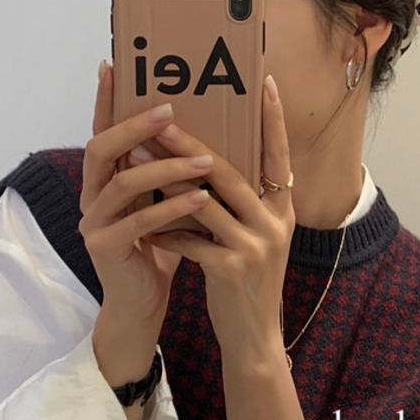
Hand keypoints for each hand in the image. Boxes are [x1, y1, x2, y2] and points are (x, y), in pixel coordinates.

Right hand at [80, 61, 216, 319]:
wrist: (140, 304)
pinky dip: (172, 207)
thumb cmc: (157, 249)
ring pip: (124, 183)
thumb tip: (198, 130)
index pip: (102, 130)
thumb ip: (164, 172)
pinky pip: (139, 221)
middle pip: (102, 148)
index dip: (104, 100)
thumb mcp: (161, 202)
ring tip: (205, 160)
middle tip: (170, 110)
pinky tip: (202, 198)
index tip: (113, 65)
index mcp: (103, 180)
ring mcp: (93, 222)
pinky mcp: (105, 248)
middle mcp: (91, 196)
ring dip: (166, 167)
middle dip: (136, 126)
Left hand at [139, 74, 293, 364]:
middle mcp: (275, 223)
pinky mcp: (232, 270)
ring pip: (205, 202)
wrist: (253, 337)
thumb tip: (208, 163)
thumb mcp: (256, 238)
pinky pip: (190, 240)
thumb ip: (243, 205)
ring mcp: (256, 246)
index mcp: (284, 210)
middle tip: (161, 118)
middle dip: (190, 144)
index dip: (273, 119)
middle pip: (229, 172)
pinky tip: (143, 224)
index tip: (263, 82)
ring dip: (166, 179)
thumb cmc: (246, 282)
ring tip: (136, 158)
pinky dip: (165, 231)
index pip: (280, 154)